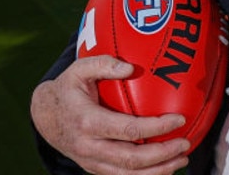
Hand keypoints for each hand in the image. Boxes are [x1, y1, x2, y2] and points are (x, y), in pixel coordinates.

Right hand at [31, 55, 190, 174]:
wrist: (44, 117)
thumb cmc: (67, 89)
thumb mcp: (79, 69)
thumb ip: (103, 64)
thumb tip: (131, 67)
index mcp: (88, 122)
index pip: (129, 129)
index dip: (156, 126)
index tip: (179, 119)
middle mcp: (89, 147)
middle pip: (131, 159)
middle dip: (162, 155)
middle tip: (185, 144)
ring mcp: (91, 161)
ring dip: (158, 171)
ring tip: (181, 160)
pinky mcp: (94, 169)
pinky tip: (164, 168)